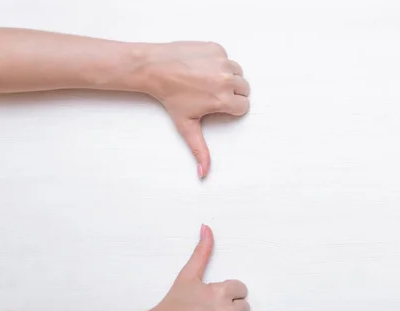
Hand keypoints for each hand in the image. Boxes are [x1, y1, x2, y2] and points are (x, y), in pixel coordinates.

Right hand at [139, 224, 249, 310]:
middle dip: (230, 307)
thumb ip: (202, 251)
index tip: (213, 296)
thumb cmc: (171, 305)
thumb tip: (207, 228)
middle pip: (244, 308)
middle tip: (209, 309)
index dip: (228, 291)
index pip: (241, 289)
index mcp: (222, 293)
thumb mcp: (187, 275)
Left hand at [140, 42, 249, 177]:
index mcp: (222, 99)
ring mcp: (221, 61)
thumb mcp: (186, 125)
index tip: (216, 105)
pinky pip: (227, 58)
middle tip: (211, 94)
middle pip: (244, 89)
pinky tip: (202, 68)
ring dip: (228, 77)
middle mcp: (225, 79)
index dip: (231, 108)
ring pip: (238, 73)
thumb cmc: (170, 96)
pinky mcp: (216, 48)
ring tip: (207, 81)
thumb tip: (203, 173)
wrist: (155, 68)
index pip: (243, 106)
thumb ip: (199, 150)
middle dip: (232, 93)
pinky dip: (218, 62)